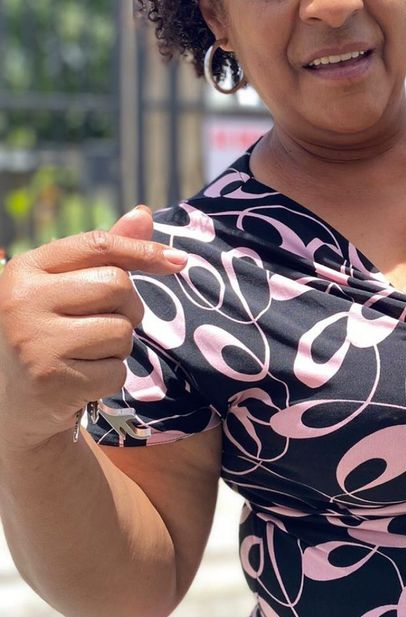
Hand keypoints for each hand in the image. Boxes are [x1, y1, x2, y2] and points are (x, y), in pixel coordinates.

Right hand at [0, 207, 186, 450]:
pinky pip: (117, 370)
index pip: (97, 244)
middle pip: (117, 285)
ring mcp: (34, 342)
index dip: (143, 250)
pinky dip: (111, 376)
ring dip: (119, 345)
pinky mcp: (52, 380)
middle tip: (105, 323)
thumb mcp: (66, 288)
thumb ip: (104, 253)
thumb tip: (143, 213)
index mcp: (25, 269)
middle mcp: (22, 301)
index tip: (178, 261)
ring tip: (87, 353)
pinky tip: (83, 378)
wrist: (15, 402)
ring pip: (122, 330)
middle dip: (128, 307)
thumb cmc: (51, 332)